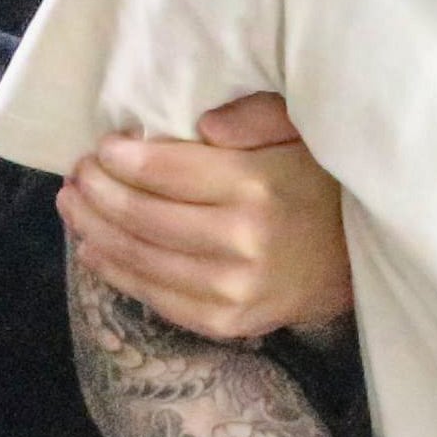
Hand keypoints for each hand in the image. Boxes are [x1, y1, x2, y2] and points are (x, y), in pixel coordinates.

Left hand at [58, 93, 353, 340]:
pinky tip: (95, 252)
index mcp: (256, 186)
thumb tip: (200, 125)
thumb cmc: (324, 185)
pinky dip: (118, 274)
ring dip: (94, 231)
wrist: (363, 261)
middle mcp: (242, 241)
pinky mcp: (229, 321)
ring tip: (73, 206)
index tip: (102, 146)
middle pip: (141, 215)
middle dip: (97, 191)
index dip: (120, 158)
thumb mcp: (303, 132)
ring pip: (140, 258)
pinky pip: (157, 298)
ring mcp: (233, 288)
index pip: (163, 171)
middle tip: (77, 173)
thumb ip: (256, 115)